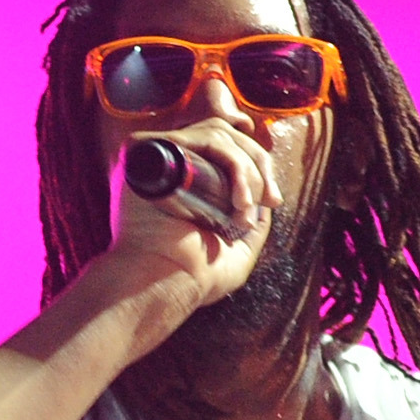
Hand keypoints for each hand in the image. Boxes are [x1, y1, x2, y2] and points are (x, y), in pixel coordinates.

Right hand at [103, 114, 279, 308]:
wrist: (164, 284)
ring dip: (247, 170)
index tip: (273, 200)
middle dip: (259, 163)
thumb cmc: (194, 275)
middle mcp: (166, 163)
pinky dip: (233, 164)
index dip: (256, 163)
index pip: (223, 148)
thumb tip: (265, 192)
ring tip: (245, 208)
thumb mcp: (237, 246)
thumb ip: (250, 219)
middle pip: (224, 135)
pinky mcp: (147, 150)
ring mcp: (156, 155)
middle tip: (269, 201)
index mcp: (180, 180)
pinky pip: (205, 140)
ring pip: (218, 135)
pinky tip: (237, 201)